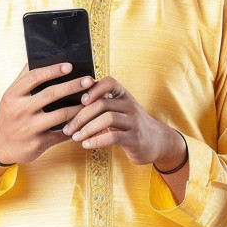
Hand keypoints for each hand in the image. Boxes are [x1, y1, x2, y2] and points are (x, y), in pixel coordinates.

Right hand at [0, 63, 92, 165]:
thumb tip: (38, 57)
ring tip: (91, 100)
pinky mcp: (38, 143)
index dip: (53, 70)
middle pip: (51, 94)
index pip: (34, 77)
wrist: (0, 144)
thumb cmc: (9, 115)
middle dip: (73, 86)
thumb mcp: (11, 96)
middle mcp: (20, 110)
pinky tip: (85, 120)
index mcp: (13, 95)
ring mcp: (29, 128)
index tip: (69, 66)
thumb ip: (24, 78)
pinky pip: (62, 133)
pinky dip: (75, 126)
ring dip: (79, 107)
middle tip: (89, 80)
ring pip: (61, 115)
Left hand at [62, 76, 185, 168]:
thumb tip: (71, 105)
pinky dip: (96, 140)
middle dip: (81, 116)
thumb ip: (103, 105)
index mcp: (124, 96)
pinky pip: (113, 137)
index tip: (81, 100)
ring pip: (107, 119)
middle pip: (102, 104)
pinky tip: (86, 144)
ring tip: (75, 137)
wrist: (158, 142)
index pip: (109, 82)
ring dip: (87, 129)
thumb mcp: (120, 111)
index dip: (94, 88)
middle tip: (68, 128)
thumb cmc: (130, 125)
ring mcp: (134, 122)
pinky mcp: (135, 138)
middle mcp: (130, 105)